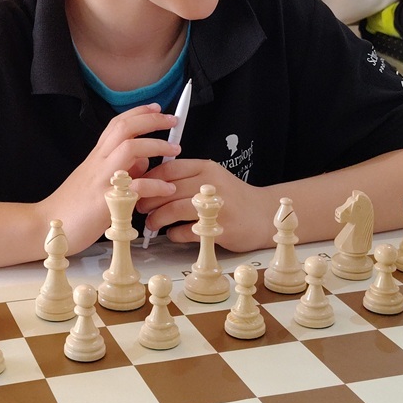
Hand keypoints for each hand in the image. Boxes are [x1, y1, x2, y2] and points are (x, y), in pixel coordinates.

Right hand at [34, 105, 178, 253]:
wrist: (43, 225)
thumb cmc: (71, 206)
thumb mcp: (96, 181)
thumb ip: (120, 169)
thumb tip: (144, 160)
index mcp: (96, 157)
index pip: (117, 125)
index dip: (138, 113)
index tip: (156, 108)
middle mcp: (98, 163)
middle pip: (125, 129)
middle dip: (151, 120)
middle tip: (172, 120)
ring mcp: (101, 180)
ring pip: (129, 148)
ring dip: (156, 145)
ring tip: (175, 150)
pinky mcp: (104, 202)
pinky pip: (134, 187)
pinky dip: (154, 185)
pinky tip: (167, 188)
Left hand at [137, 159, 272, 252]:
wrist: (264, 214)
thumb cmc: (233, 197)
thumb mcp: (212, 178)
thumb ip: (187, 178)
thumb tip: (151, 184)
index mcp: (207, 168)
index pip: (169, 168)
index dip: (149, 179)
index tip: (139, 188)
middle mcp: (211, 185)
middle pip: (168, 189)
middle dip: (148, 201)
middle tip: (140, 208)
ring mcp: (216, 207)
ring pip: (174, 209)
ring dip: (157, 219)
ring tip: (151, 224)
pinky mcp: (220, 229)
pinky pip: (187, 232)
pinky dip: (174, 234)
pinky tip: (172, 234)